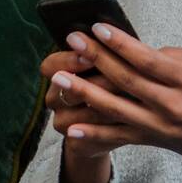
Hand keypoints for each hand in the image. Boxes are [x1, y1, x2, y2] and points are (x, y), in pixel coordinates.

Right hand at [40, 33, 125, 160]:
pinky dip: (109, 130)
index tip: (89, 56)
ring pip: (77, 117)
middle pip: (64, 92)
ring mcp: (64, 123)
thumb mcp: (111, 62)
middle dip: (93, 85)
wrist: (108, 123)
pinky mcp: (76, 144)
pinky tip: (129, 122)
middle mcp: (56, 98)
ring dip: (103, 108)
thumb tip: (128, 38)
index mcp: (58, 73)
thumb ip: (113, 52)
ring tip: (130, 100)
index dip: (69, 61)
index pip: (51, 66)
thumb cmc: (113, 81)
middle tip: (117, 79)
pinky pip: (88, 139)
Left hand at [49, 23, 181, 182]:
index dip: (119, 43)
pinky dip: (94, 132)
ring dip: (84, 93)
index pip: (147, 58)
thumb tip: (136, 50)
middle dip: (95, 59)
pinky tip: (71, 126)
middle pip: (125, 79)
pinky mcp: (155, 140)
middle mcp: (172, 104)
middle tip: (72, 42)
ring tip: (59, 80)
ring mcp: (161, 125)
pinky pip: (119, 136)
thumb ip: (172, 56)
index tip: (96, 28)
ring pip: (115, 108)